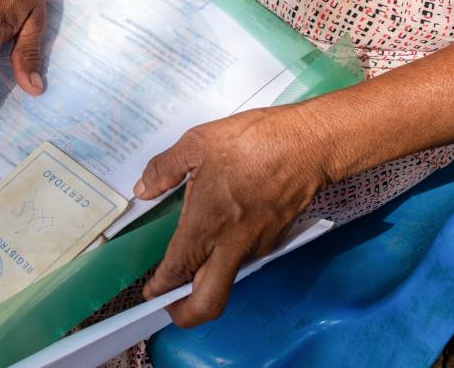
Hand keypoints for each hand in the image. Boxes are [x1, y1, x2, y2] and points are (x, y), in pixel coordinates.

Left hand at [134, 105, 332, 326]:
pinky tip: (221, 229)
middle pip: (208, 303)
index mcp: (206, 224)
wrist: (310, 144)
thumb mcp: (197, 143)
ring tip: (190, 258)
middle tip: (169, 301)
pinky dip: (226, 256)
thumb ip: (164, 168)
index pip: (177, 272)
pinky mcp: (274, 240)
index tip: (149, 292)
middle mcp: (232, 245)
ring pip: (226, 281)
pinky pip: (243, 258)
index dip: (160, 288)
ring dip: (205, 281)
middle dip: (185, 313)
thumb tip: (143, 189)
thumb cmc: (253, 140)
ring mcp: (257, 246)